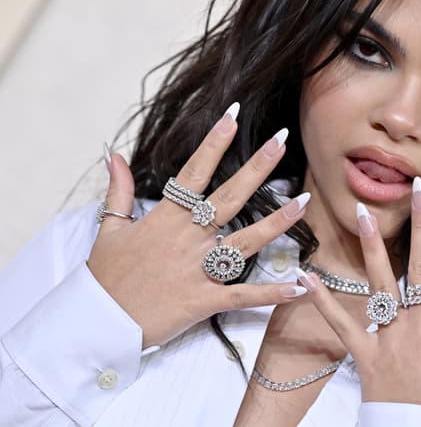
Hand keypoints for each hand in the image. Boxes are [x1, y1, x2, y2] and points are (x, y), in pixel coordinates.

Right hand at [88, 105, 309, 347]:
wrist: (96, 323)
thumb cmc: (104, 276)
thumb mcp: (109, 229)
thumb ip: (118, 191)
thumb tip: (114, 155)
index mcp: (166, 218)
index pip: (195, 171)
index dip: (214, 142)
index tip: (232, 115)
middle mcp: (187, 238)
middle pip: (230, 196)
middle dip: (258, 167)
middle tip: (282, 139)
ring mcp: (198, 269)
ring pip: (245, 241)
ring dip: (277, 222)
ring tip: (304, 201)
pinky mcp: (204, 300)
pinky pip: (242, 296)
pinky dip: (270, 294)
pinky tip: (298, 288)